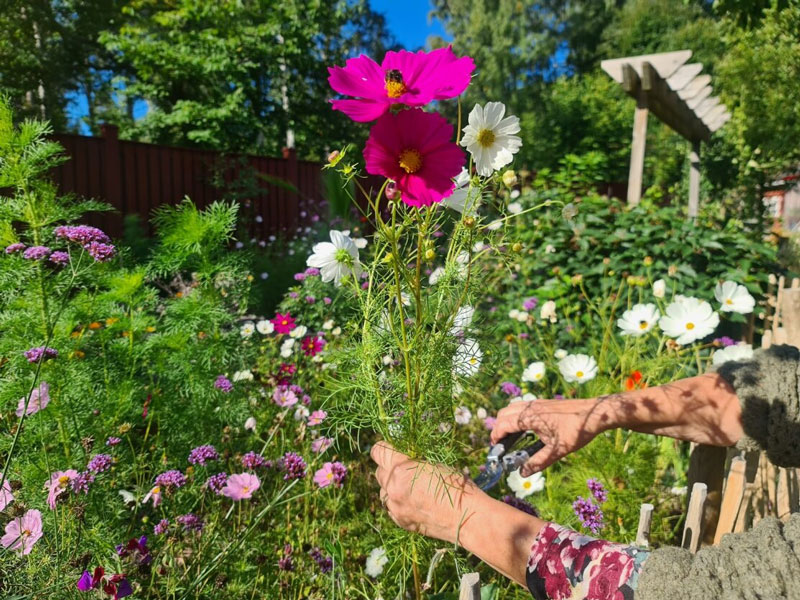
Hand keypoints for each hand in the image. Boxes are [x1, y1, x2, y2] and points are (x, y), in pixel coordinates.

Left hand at [370, 441, 487, 544]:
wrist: (468, 518)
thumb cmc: (457, 486)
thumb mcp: (435, 463)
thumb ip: (413, 461)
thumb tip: (404, 456)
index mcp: (402, 469)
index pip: (378, 451)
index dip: (385, 448)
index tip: (393, 448)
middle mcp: (393, 488)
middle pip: (378, 471)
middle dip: (389, 467)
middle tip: (405, 468)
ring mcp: (395, 507)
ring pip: (383, 491)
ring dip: (392, 486)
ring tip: (411, 487)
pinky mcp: (400, 521)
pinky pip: (391, 507)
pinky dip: (398, 502)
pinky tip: (414, 501)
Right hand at [491, 398, 606, 475]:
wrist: (595, 413)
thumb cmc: (577, 430)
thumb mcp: (557, 450)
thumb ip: (538, 461)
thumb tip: (523, 472)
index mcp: (530, 417)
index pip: (504, 424)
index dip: (496, 436)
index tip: (495, 448)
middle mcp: (530, 407)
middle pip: (504, 413)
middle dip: (499, 428)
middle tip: (502, 444)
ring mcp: (537, 403)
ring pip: (512, 407)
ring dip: (507, 420)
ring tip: (511, 436)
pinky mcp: (544, 403)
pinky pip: (522, 406)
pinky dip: (516, 416)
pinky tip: (527, 428)